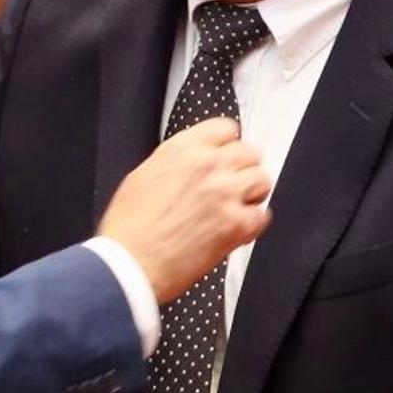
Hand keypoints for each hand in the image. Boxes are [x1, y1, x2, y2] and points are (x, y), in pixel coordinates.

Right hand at [98, 117, 269, 303]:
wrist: (129, 264)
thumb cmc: (129, 229)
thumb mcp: (143, 176)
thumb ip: (175, 164)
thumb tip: (190, 165)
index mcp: (181, 150)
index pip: (225, 129)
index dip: (228, 145)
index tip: (228, 156)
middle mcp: (206, 166)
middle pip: (249, 152)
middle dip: (244, 169)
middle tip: (235, 185)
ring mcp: (224, 194)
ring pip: (262, 180)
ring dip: (253, 194)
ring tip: (239, 207)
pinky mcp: (235, 224)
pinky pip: (262, 215)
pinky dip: (253, 223)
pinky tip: (239, 229)